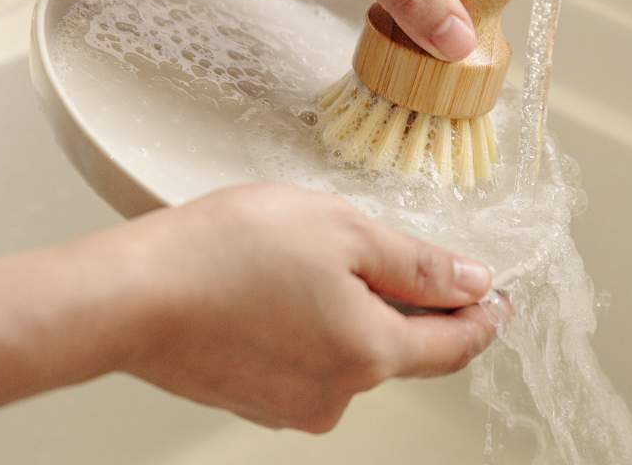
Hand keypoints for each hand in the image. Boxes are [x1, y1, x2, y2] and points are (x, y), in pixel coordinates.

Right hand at [86, 184, 503, 432]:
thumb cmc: (231, 251)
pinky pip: (307, 356)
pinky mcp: (254, 397)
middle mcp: (337, 394)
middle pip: (398, 345)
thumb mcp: (343, 230)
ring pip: (349, 348)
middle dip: (403, 298)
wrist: (133, 295)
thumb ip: (416, 263)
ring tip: (307, 256)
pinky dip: (311, 322)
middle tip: (381, 246)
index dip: (481, 317)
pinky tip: (277, 285)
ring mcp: (291, 402)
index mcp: (370, 352)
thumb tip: (472, 282)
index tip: (498, 300)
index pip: (452, 345)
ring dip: (349, 307)